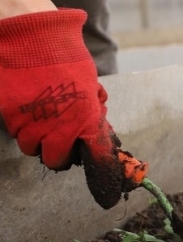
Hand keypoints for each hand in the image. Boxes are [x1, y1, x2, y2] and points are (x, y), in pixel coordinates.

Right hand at [0, 9, 144, 207]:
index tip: (107, 196)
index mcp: (86, 118)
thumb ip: (93, 116)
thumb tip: (99, 137)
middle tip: (61, 141)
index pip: (97, 157)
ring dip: (39, 140)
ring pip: (32, 149)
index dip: (103, 176)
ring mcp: (31, 122)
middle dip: (60, 155)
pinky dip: (21, 128)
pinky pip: (15, 133)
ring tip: (43, 119)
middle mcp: (59, 125)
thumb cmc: (66, 60)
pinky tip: (28, 110)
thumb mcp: (90, 88)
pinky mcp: (9, 115)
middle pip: (56, 161)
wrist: (32, 37)